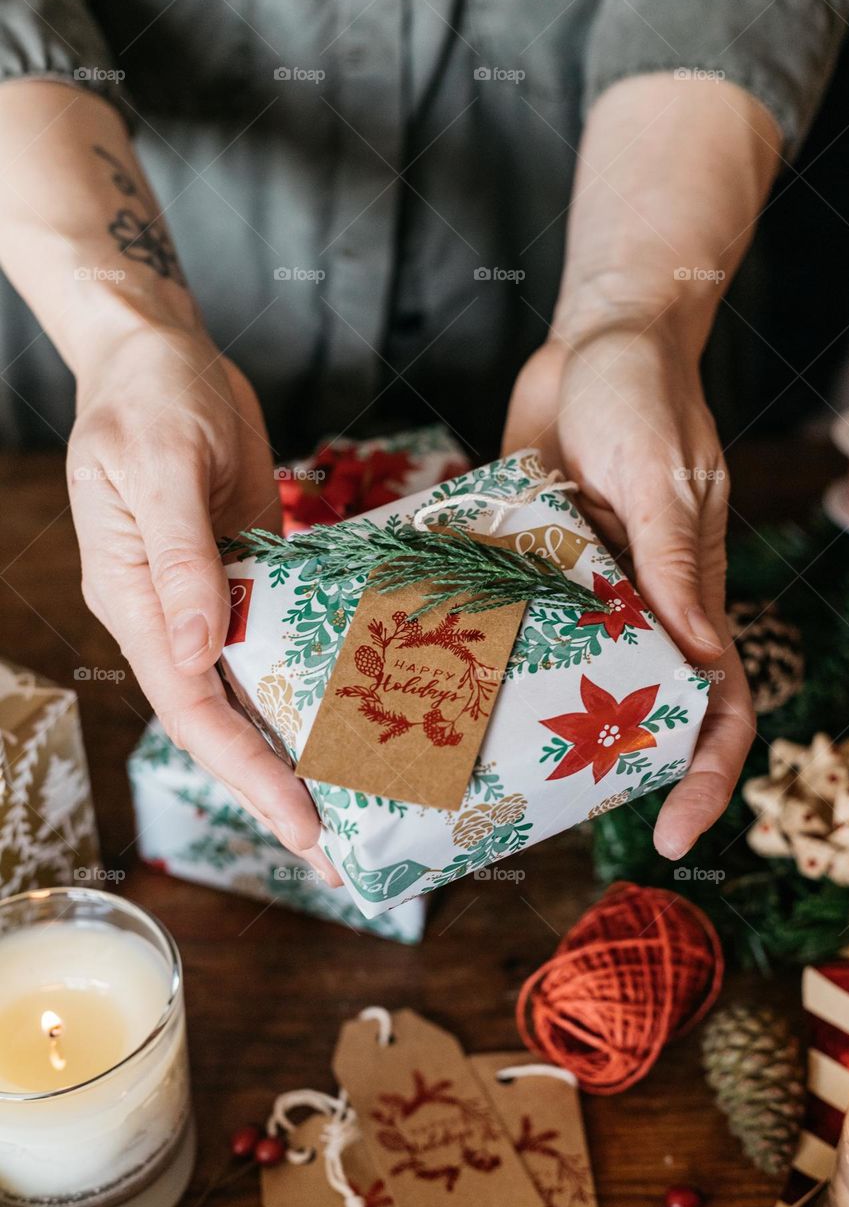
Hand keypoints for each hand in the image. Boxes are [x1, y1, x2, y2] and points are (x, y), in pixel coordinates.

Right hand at [68, 325, 337, 883]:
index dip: (244, 768)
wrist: (164, 355)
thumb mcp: (160, 464)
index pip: (191, 708)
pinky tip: (352, 719)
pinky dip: (309, 690)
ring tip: (355, 809)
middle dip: (274, 789)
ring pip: (252, 696)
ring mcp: (210, 601)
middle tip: (336, 852)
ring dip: (296, 752)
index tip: (300, 817)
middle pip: (221, 723)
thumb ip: (178, 557)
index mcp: (134, 600)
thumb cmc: (152, 397)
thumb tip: (194, 650)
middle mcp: (170, 617)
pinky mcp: (249, 578)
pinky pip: (278, 647)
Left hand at [503, 324, 754, 858]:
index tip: (674, 836)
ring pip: (561, 673)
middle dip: (602, 770)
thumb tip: (699, 657)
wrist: (591, 340)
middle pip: (631, 709)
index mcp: (685, 596)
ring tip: (471, 770)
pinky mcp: (528, 560)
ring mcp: (578, 588)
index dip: (705, 775)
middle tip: (540, 815)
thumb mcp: (662, 478)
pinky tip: (431, 683)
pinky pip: (511, 617)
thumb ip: (672, 564)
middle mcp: (635, 605)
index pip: (716, 704)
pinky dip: (482, 650)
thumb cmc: (644, 396)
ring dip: (528, 719)